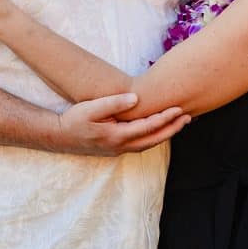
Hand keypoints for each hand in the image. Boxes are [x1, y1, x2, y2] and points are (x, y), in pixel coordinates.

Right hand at [56, 93, 189, 155]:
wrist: (59, 137)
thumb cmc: (74, 120)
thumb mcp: (91, 108)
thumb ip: (113, 103)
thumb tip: (136, 98)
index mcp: (117, 135)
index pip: (148, 127)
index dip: (165, 118)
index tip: (180, 109)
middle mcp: (121, 146)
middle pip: (154, 139)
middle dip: (172, 128)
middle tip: (188, 117)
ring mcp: (119, 150)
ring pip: (149, 144)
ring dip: (165, 134)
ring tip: (179, 122)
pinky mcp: (116, 148)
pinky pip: (141, 144)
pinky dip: (154, 137)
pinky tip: (159, 129)